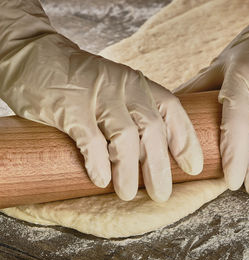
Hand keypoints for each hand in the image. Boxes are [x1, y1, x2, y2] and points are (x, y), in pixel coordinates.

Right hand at [0, 0, 202, 201]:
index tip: (193, 168)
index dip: (186, 140)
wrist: (34, 55)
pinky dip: (98, 162)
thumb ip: (132, 113)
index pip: (172, 110)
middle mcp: (123, 87)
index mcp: (138, 85)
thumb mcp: (115, 89)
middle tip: (162, 194)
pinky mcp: (69, 105)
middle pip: (152, 128)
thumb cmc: (80, 82)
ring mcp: (97, 94)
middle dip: (159, 165)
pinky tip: (100, 180)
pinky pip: (90, 139)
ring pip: (125, 136)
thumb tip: (149, 154)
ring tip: (127, 193)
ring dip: (129, 170)